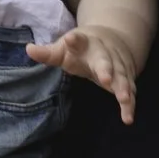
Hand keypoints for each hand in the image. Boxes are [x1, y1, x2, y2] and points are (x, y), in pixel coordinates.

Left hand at [26, 25, 140, 123]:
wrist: (113, 40)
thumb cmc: (82, 48)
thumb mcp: (64, 49)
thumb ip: (48, 53)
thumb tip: (28, 49)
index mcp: (85, 44)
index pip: (78, 40)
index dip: (75, 40)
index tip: (70, 39)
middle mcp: (103, 53)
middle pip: (105, 60)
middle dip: (106, 69)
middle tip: (105, 79)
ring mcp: (117, 66)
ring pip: (122, 76)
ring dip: (123, 87)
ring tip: (124, 99)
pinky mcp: (126, 78)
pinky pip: (130, 91)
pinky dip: (130, 104)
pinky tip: (128, 117)